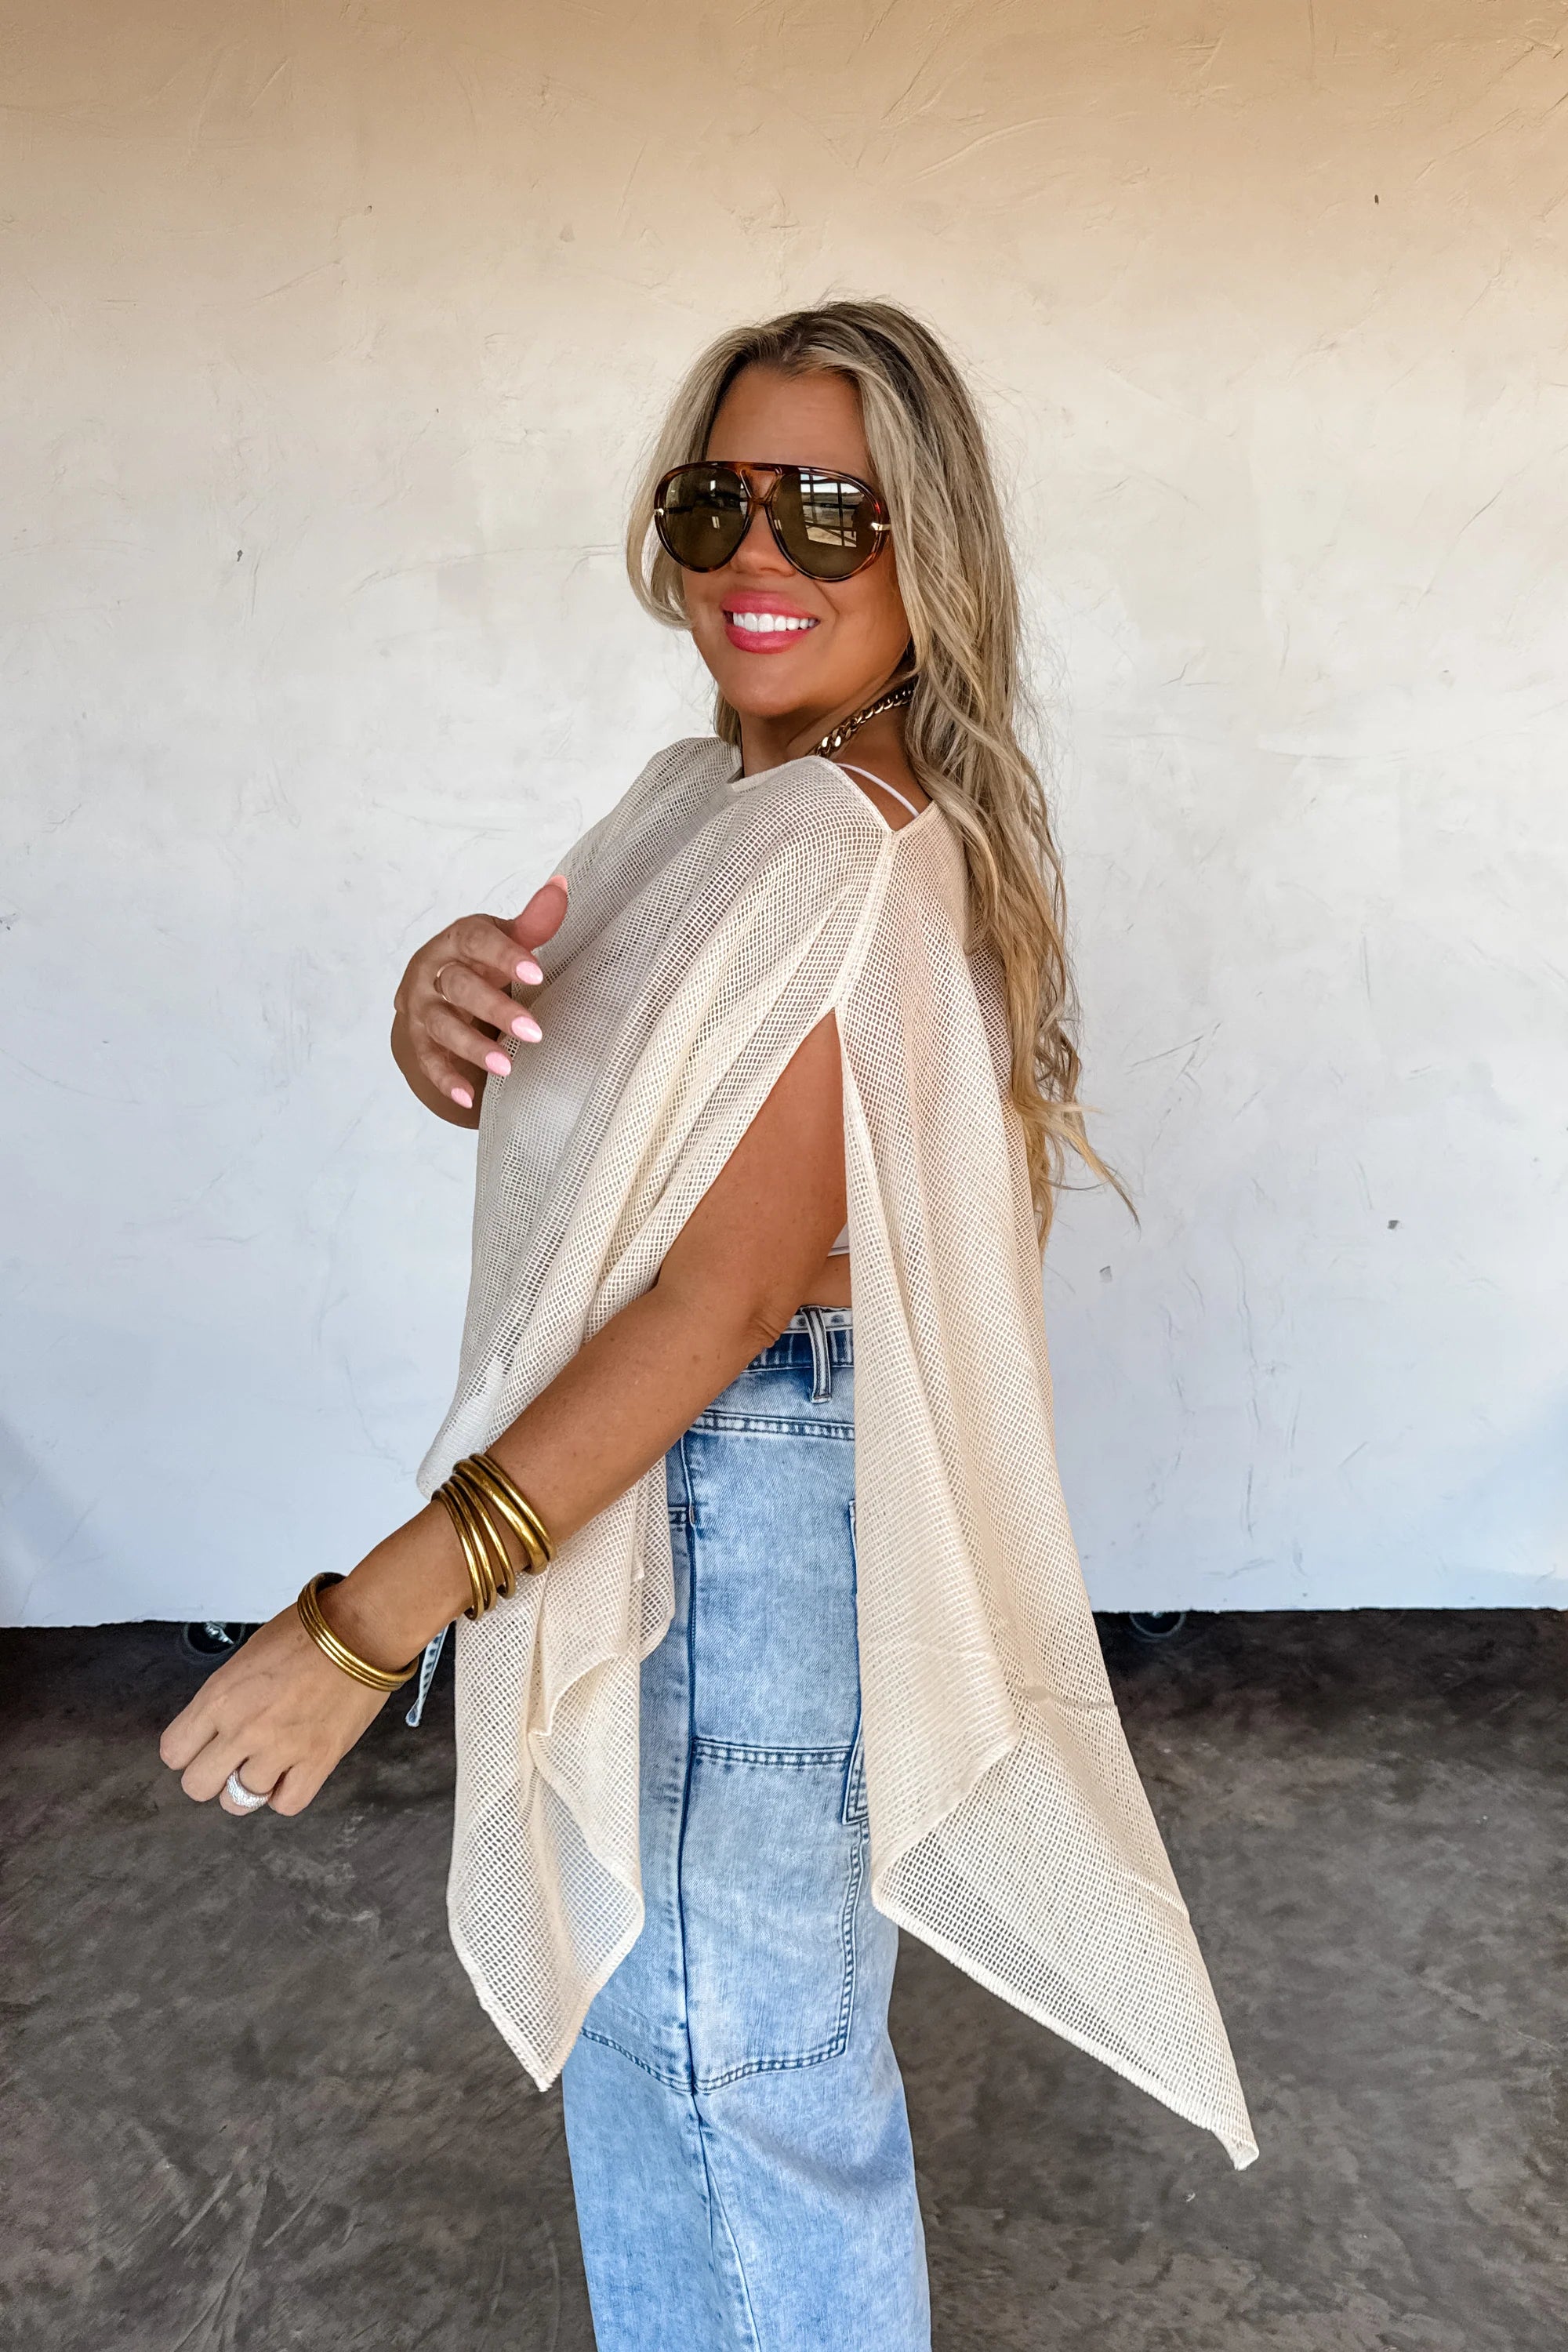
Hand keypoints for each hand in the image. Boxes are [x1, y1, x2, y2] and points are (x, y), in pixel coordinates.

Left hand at [159, 1600, 390, 1817]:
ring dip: (251, 1785)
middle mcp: (242, 1730)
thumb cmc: (306, 1634)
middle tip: (232, 1759)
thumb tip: (219, 1729)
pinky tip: (291, 1773)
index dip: (188, 1750)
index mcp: (219, 1698)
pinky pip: (286, 1805)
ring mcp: (280, 1749)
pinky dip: (285, 1794)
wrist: (359, 1631)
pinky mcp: (317, 1762)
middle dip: (212, 1775)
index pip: (174, 1752)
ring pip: (240, 1801)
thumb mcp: (245, 1659)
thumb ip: (225, 1699)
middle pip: (198, 1786)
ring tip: (268, 1763)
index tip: (203, 1744)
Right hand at [393, 874, 568, 1113]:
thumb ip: (532, 923)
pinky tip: (468, 1098)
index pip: (476, 942)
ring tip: (507, 1067)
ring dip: (473, 1047)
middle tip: (534, 1032)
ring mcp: (421, 1007)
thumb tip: (561, 886)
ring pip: (442, 1026)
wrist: (435, 990)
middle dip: (495, 1008)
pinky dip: (447, 1079)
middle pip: (457, 986)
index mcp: (457, 940)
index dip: (505, 956)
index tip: (537, 975)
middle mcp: (432, 970)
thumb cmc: (479, 961)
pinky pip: (428, 1061)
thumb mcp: (504, 940)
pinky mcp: (417, 1040)